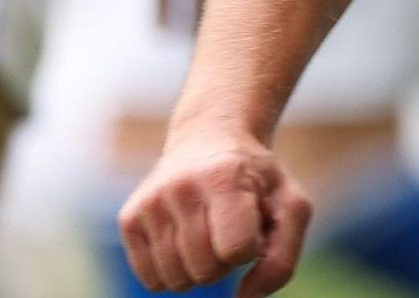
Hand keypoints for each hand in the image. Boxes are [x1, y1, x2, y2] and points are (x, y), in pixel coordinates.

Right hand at [120, 132, 311, 294]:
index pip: (237, 250)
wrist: (208, 139)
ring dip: (199, 268)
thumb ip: (281, 259)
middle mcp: (180, 187)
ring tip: (207, 232)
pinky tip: (184, 241)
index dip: (251, 248)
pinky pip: (151, 280)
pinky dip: (173, 272)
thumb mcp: (290, 207)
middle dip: (225, 261)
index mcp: (224, 177)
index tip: (253, 223)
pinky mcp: (129, 219)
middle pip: (206, 270)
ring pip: (177, 280)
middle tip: (229, 228)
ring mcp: (149, 203)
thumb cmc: (256, 180)